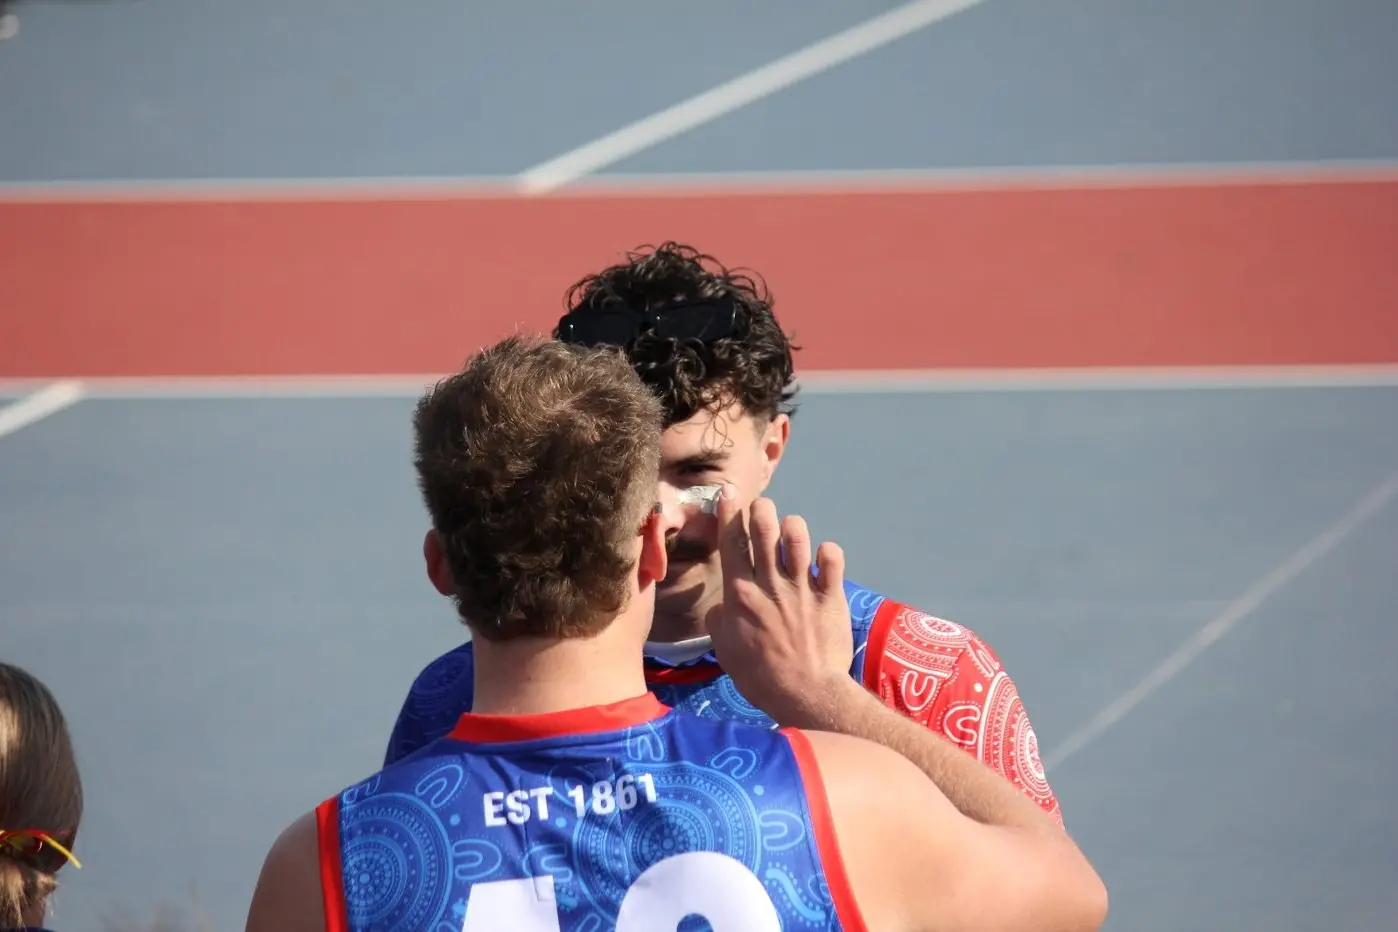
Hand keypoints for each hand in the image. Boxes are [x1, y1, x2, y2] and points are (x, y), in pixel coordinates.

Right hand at [704, 488, 855, 724]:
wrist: (805, 692)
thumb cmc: (759, 676)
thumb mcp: (725, 650)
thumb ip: (719, 620)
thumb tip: (721, 606)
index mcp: (740, 593)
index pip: (732, 542)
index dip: (729, 513)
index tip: (729, 495)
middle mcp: (770, 583)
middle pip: (764, 527)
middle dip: (762, 509)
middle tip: (762, 510)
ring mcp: (802, 587)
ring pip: (797, 536)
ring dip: (793, 527)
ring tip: (791, 533)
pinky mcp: (830, 596)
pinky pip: (832, 558)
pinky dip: (828, 552)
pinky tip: (823, 557)